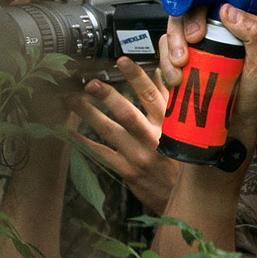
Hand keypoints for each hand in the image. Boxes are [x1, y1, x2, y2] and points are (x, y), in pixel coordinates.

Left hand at [68, 56, 176, 213]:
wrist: (185, 195)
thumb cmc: (184, 158)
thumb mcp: (183, 127)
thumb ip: (169, 99)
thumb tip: (159, 73)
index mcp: (170, 124)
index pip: (152, 96)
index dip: (136, 76)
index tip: (122, 61)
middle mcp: (154, 138)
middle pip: (128, 113)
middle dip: (107, 96)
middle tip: (91, 83)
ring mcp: (139, 156)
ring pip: (110, 132)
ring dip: (89, 114)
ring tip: (72, 100)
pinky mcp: (128, 171)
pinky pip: (102, 153)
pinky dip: (85, 141)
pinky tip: (71, 130)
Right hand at [158, 0, 256, 149]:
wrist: (222, 136)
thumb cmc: (248, 102)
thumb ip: (255, 38)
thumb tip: (229, 11)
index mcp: (246, 23)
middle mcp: (222, 26)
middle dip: (190, 15)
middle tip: (194, 40)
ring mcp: (200, 40)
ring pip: (178, 19)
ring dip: (173, 38)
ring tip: (181, 64)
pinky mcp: (181, 54)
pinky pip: (166, 42)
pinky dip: (165, 56)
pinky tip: (174, 75)